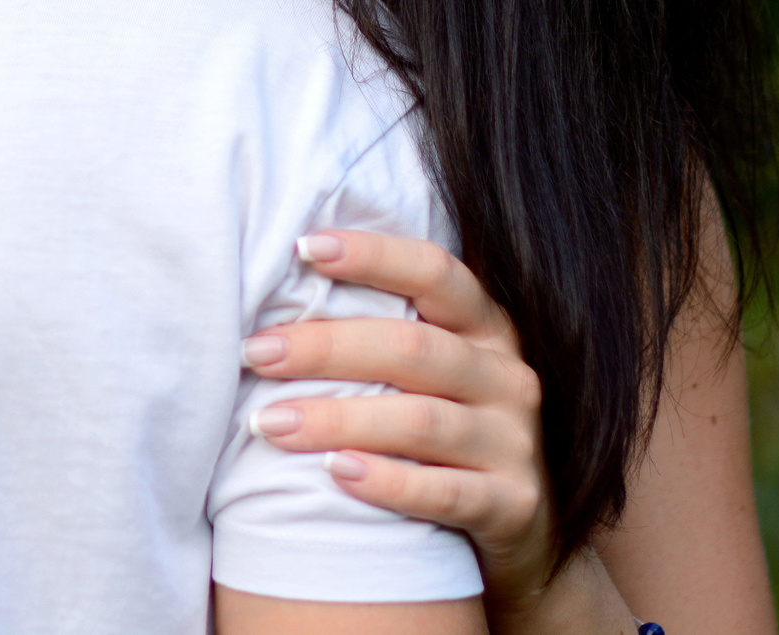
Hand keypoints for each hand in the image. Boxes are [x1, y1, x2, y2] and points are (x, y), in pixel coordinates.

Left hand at [240, 232, 562, 618]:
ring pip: (421, 421)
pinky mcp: (514, 505)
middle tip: (256, 352)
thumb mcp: (432, 378)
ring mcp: (515, 442)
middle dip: (326, 347)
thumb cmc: (445, 438)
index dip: (373, 255)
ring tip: (270, 422)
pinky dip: (388, 481)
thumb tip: (275, 310)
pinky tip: (335, 472)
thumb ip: (381, 339)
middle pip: (413, 347)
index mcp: (486, 327)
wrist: (523, 532)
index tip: (304, 247)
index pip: (435, 272)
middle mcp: (507, 376)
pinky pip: (447, 492)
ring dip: (338, 418)